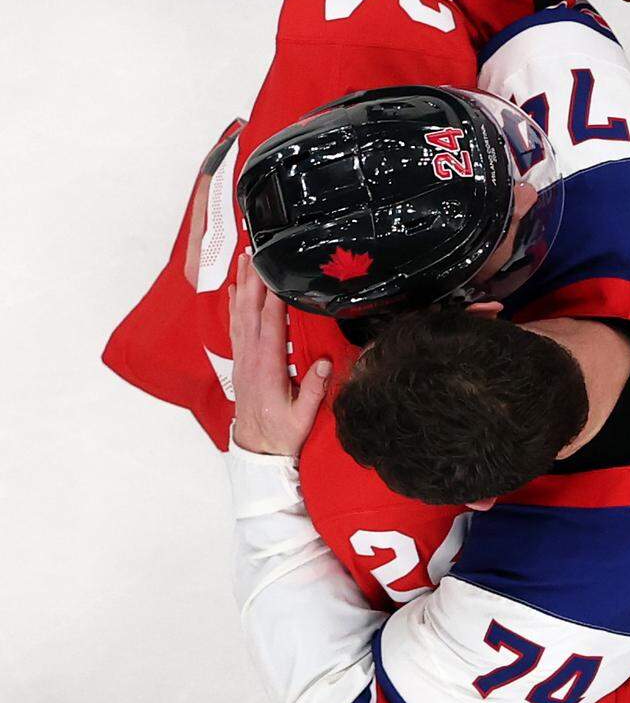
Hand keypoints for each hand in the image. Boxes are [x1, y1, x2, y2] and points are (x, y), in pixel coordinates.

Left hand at [229, 252, 331, 456]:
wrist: (257, 449)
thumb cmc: (281, 434)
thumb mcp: (302, 419)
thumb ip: (312, 391)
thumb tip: (324, 364)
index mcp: (267, 369)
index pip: (271, 326)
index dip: (274, 299)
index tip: (276, 275)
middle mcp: (251, 359)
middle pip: (251, 312)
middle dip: (253, 281)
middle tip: (254, 253)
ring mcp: (243, 359)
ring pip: (240, 315)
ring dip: (242, 286)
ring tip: (243, 260)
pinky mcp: (241, 362)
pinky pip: (235, 327)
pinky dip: (234, 306)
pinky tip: (235, 290)